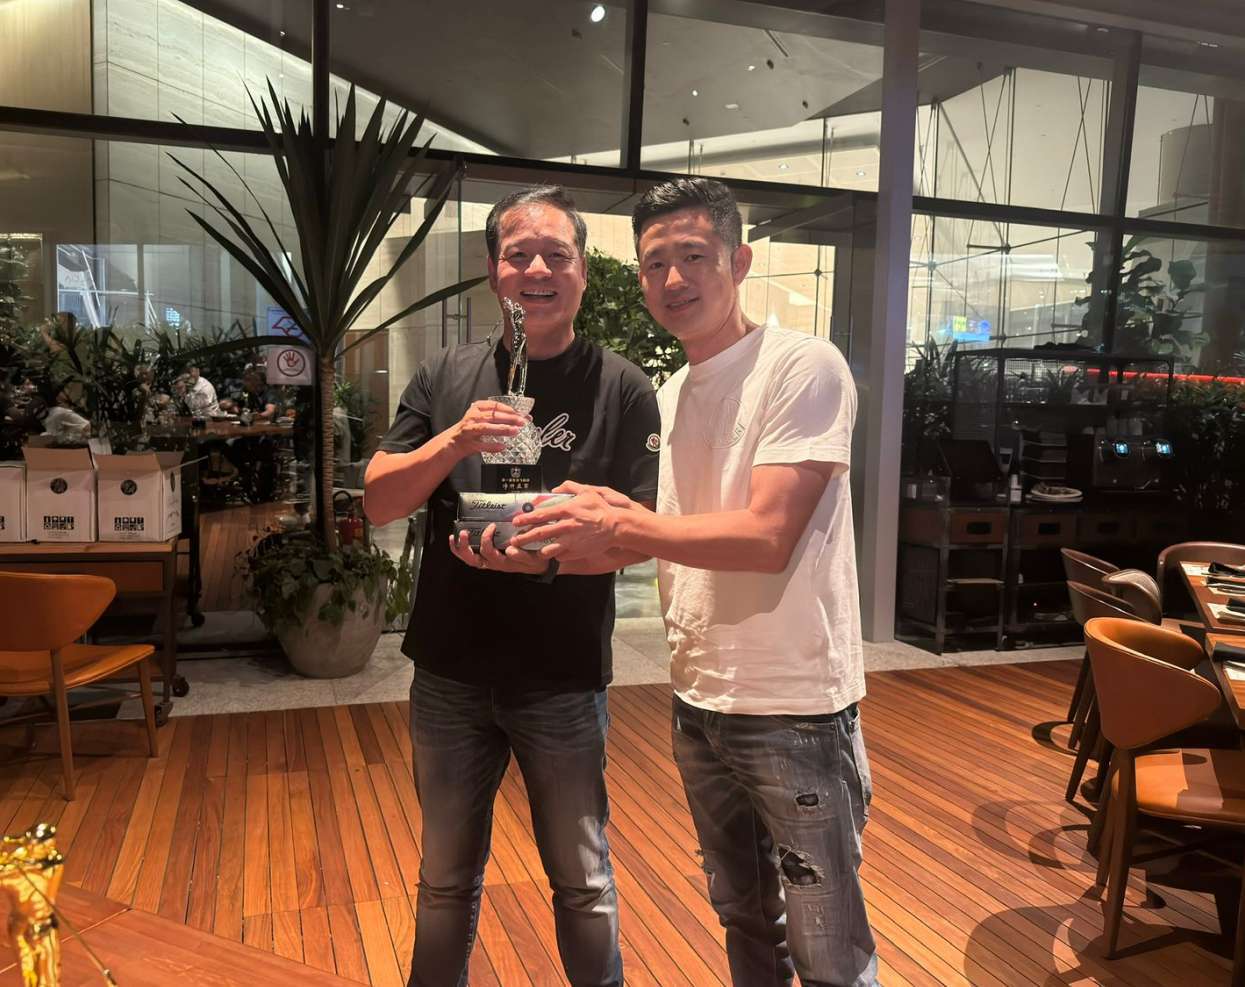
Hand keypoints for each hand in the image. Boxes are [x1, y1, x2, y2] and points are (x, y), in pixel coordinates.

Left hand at [448, 525, 551, 573]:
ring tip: (454, 536)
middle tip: (463, 533)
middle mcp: (492, 564)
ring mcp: (488, 562)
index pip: (488, 552)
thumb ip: (522, 555)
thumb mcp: (533, 559)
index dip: (486, 539)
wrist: (537, 566)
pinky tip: (455, 540)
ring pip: (469, 559)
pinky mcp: (487, 558)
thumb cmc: (534, 560)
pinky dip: (460, 550)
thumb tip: (510, 549)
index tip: (492, 526)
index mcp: (502, 563)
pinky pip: (471, 557)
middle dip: (464, 547)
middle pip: (472, 560)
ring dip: (459, 549)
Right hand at [449, 400, 528, 458]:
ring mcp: (469, 430)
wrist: (453, 442)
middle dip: (509, 419)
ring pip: (486, 428)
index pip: (495, 406)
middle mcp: (472, 418)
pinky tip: (502, 447)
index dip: (509, 409)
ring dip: (502, 429)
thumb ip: (497, 417)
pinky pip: (482, 445)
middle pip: (492, 416)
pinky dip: (492, 446)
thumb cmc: (470, 429)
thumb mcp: (482, 417)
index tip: (521, 414)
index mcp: (477, 409)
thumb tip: (519, 418)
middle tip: (523, 422)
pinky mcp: (468, 443)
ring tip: (515, 431)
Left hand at [509, 481, 631, 559]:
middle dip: (524, 537)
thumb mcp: (587, 491)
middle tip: (514, 540)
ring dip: (536, 550)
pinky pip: (559, 555)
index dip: (526, 518)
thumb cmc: (601, 509)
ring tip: (528, 551)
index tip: (516, 521)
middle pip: (539, 533)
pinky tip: (549, 554)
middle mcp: (566, 526)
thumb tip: (555, 489)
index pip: (540, 515)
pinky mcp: (576, 551)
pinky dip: (553, 555)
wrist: (615, 527)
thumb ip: (569, 487)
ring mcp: (570, 541)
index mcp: (566, 510)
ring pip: (547, 548)